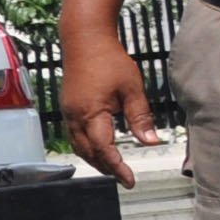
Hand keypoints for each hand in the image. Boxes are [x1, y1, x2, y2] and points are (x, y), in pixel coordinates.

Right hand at [59, 35, 160, 183]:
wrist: (85, 39)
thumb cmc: (107, 59)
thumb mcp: (132, 88)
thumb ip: (140, 117)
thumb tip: (151, 140)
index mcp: (91, 113)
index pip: (104, 149)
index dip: (117, 167)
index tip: (129, 180)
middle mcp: (75, 116)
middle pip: (88, 152)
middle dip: (105, 167)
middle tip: (123, 177)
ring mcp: (69, 112)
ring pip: (78, 146)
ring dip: (94, 159)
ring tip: (112, 167)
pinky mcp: (68, 107)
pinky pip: (73, 135)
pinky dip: (86, 147)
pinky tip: (97, 146)